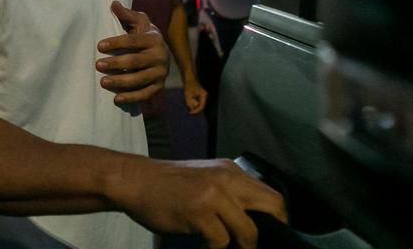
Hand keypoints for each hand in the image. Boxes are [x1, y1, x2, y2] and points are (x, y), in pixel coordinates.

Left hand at [96, 2, 169, 103]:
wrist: (160, 51)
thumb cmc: (143, 34)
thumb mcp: (137, 22)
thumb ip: (126, 14)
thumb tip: (113, 3)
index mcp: (154, 39)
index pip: (133, 41)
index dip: (116, 43)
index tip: (99, 46)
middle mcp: (161, 56)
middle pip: (135, 61)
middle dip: (115, 63)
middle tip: (97, 65)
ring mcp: (161, 73)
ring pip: (139, 79)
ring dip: (120, 82)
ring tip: (103, 81)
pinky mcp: (159, 86)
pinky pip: (145, 94)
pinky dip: (131, 97)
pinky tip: (116, 98)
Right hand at [112, 157, 286, 248]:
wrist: (134, 180)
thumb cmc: (166, 185)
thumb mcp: (204, 179)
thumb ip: (228, 193)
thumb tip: (253, 221)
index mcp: (230, 171)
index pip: (272, 195)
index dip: (278, 219)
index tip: (271, 234)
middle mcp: (227, 179)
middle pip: (272, 208)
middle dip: (269, 233)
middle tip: (253, 246)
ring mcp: (213, 195)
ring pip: (249, 231)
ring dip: (241, 246)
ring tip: (225, 247)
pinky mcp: (199, 212)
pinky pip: (221, 241)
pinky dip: (214, 248)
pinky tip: (202, 244)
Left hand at [183, 79, 207, 114]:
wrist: (187, 77)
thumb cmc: (189, 85)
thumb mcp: (188, 95)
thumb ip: (190, 103)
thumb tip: (191, 109)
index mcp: (204, 95)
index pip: (201, 106)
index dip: (196, 111)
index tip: (190, 113)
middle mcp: (203, 95)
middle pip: (199, 105)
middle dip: (194, 107)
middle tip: (188, 108)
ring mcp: (201, 94)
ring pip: (196, 102)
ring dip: (192, 104)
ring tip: (187, 101)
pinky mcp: (197, 93)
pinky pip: (195, 100)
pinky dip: (191, 101)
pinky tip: (187, 98)